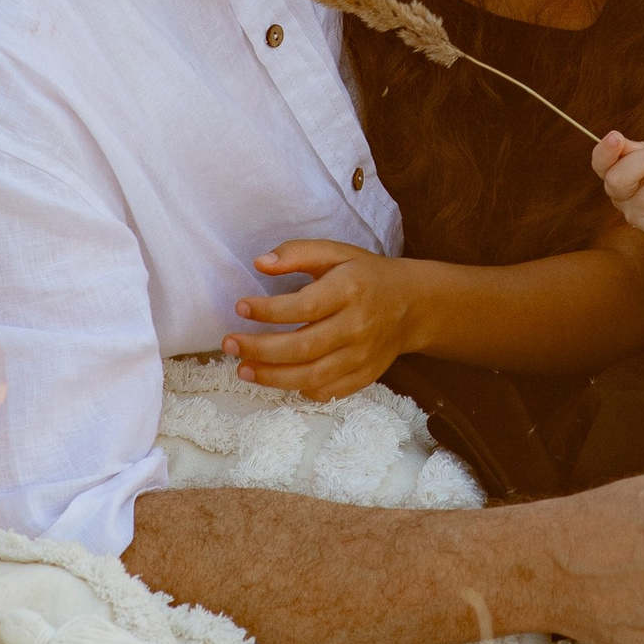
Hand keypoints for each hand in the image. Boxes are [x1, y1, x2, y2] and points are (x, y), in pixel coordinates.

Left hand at [227, 241, 427, 401]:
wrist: (414, 305)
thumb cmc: (366, 275)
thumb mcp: (336, 252)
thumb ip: (298, 253)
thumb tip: (261, 263)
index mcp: (350, 290)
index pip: (304, 306)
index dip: (268, 310)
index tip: (240, 307)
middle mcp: (357, 327)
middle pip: (303, 347)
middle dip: (261, 349)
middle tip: (230, 345)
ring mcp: (362, 356)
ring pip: (312, 376)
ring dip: (272, 376)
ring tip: (243, 369)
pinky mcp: (364, 376)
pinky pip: (328, 391)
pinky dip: (300, 389)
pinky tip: (278, 379)